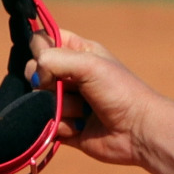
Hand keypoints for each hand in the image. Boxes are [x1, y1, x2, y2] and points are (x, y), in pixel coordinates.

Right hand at [26, 29, 162, 166]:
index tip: (48, 56)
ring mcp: (67, 102)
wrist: (140, 132)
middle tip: (72, 88)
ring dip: (60, 107)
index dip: (40, 48)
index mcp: (78, 53)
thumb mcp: (89, 64)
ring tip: (84, 111)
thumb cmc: (120, 92)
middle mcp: (70, 76)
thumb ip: (53, 59)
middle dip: (47, 82)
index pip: (43, 41)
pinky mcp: (66, 127)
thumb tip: (33, 75)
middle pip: (34, 72)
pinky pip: (46, 124)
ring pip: (39, 100)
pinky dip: (61, 126)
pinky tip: (80, 128)